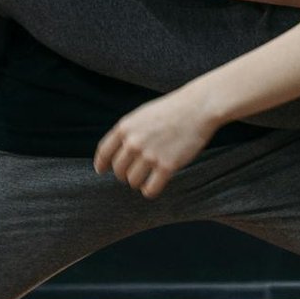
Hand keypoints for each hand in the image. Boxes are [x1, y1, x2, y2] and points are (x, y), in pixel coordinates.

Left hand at [94, 91, 222, 198]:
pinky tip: (153, 186)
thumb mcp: (142, 115)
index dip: (101, 164)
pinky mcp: (167, 166)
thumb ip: (128, 132)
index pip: (104, 152)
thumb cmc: (171, 110)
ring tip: (146, 177)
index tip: (102, 170)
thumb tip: (116, 153)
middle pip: (118, 170)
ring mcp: (150, 155)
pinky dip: (150, 190)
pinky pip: (150, 189)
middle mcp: (134, 142)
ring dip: (137, 182)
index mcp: (125, 127)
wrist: (198, 108)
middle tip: (133, 172)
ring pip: (133, 181)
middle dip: (124, 174)